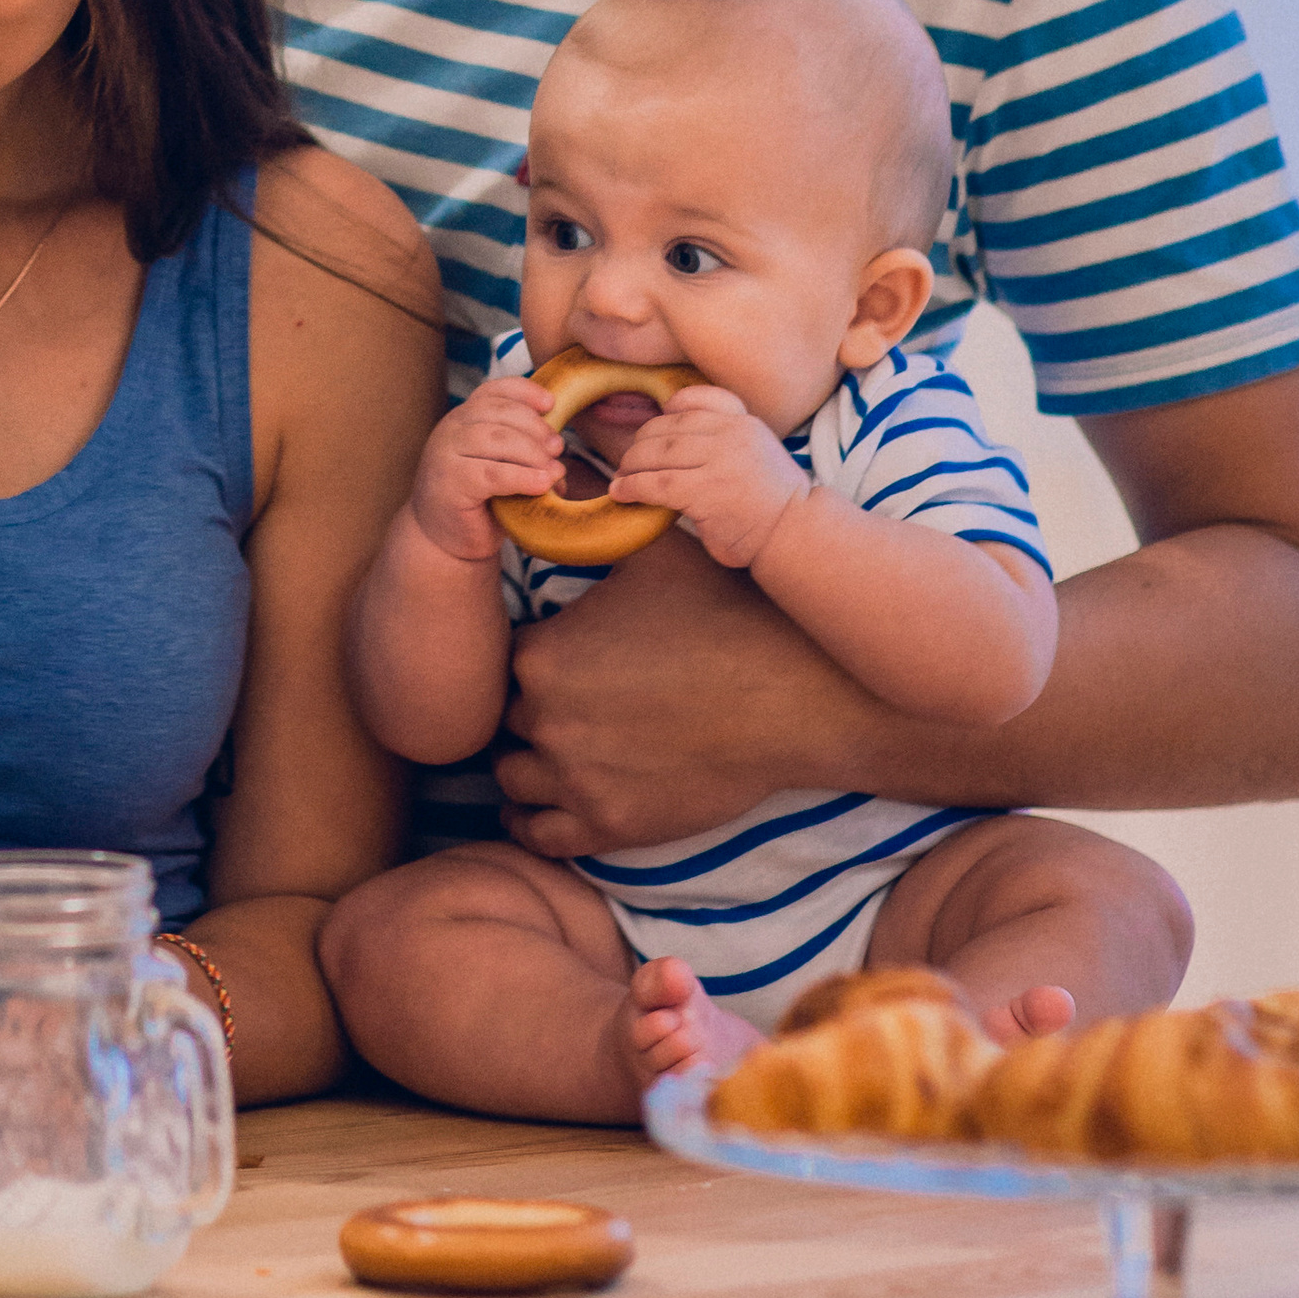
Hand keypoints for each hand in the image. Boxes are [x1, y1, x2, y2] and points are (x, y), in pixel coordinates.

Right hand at [407, 376, 557, 561]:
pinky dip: (523, 477)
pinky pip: (493, 474)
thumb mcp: (503, 467)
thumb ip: (525, 454)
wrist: (443, 539)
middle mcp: (451, 428)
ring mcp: (446, 454)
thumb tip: (560, 460)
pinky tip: (542, 484)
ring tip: (554, 470)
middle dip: (535, 428)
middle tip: (558, 448)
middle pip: (499, 413)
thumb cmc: (479, 501)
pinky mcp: (450, 483)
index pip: (493, 391)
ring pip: (496, 439)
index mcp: (464, 418)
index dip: (525, 392)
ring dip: (532, 453)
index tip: (552, 404)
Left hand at [496, 528, 853, 854]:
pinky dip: (532, 821)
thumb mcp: (653, 550)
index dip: (527, 655)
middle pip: (506, 718)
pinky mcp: (607, 826)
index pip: (505, 658)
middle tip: (556, 703)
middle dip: (526, 709)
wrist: (793, 695)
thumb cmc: (723, 613)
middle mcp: (545, 719)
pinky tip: (538, 806)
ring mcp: (574, 778)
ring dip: (525, 764)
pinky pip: (538, 835)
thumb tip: (561, 462)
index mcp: (543, 653)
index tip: (549, 655)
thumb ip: (596, 513)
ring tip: (547, 753)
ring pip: (512, 777)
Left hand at [611, 386, 804, 570]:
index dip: (671, 408)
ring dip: (631, 464)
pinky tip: (621, 493)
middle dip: (642, 442)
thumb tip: (672, 439)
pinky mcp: (705, 492)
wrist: (794, 532)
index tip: (660, 419)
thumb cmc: (771, 500)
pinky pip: (656, 483)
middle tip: (630, 459)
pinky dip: (632, 486)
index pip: (699, 399)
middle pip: (669, 427)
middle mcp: (732, 435)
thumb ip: (724, 438)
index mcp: (745, 422)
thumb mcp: (757, 452)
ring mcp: (719, 462)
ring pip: (657, 452)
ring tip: (622, 477)